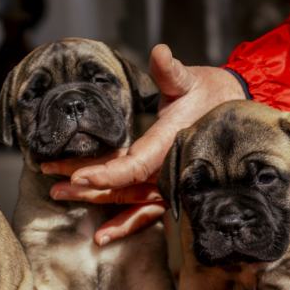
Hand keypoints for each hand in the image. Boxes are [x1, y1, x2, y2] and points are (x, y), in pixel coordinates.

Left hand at [41, 44, 245, 244]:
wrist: (236, 114)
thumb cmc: (210, 94)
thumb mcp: (191, 80)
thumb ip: (172, 72)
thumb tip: (161, 52)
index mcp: (170, 145)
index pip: (133, 166)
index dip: (105, 173)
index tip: (77, 175)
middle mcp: (168, 172)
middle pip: (122, 187)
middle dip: (86, 187)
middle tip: (53, 184)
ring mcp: (170, 186)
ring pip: (129, 201)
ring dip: (96, 203)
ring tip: (61, 196)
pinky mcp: (170, 192)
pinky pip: (145, 213)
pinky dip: (125, 225)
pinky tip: (102, 237)